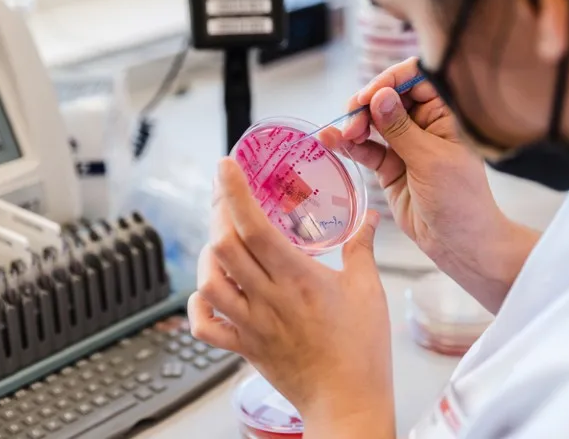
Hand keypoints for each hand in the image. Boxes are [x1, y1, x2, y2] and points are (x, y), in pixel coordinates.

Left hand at [189, 158, 395, 438]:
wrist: (349, 402)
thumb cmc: (362, 350)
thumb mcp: (370, 290)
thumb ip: (363, 248)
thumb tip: (369, 218)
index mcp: (299, 278)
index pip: (255, 226)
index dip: (234, 192)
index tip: (225, 166)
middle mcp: (268, 298)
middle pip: (223, 247)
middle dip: (218, 215)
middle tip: (227, 201)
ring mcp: (251, 324)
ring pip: (208, 283)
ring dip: (208, 258)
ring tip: (222, 244)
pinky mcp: (244, 347)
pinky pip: (205, 327)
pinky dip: (199, 306)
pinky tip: (211, 292)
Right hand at [339, 58, 537, 311]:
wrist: (460, 244)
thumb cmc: (461, 201)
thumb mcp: (430, 160)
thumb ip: (400, 128)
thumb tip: (379, 95)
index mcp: (447, 114)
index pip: (417, 79)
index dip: (391, 80)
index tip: (371, 94)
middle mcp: (426, 125)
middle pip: (389, 98)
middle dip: (367, 105)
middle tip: (353, 120)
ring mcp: (406, 146)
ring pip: (374, 123)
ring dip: (355, 124)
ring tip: (341, 135)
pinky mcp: (390, 167)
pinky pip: (367, 149)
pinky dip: (350, 145)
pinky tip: (333, 142)